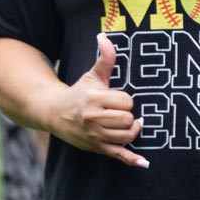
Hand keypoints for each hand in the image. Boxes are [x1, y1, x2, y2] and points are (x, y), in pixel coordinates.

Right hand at [44, 34, 146, 168]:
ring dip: (131, 131)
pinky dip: (132, 159)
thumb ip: (104, 58)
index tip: (118, 100)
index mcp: (95, 99)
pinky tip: (144, 162)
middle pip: (128, 120)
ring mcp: (96, 136)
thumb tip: (104, 36)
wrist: (55, 114)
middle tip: (122, 113)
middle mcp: (94, 118)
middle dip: (129, 116)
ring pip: (127, 136)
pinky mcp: (97, 148)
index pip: (126, 102)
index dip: (126, 101)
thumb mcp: (91, 76)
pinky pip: (118, 155)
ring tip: (127, 124)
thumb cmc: (79, 93)